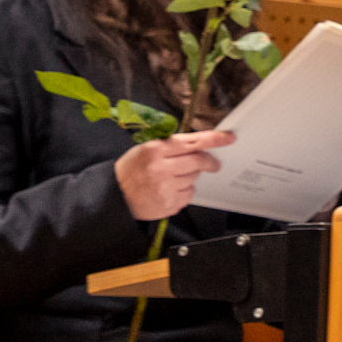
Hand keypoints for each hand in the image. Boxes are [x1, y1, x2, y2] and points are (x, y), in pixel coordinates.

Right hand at [115, 131, 235, 220]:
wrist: (113, 195)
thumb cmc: (132, 170)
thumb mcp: (146, 150)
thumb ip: (171, 146)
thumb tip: (201, 144)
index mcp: (155, 150)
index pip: (192, 142)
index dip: (214, 139)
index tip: (229, 138)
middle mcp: (161, 168)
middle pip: (199, 161)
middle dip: (209, 162)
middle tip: (214, 164)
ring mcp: (165, 187)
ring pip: (194, 178)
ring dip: (190, 177)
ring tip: (172, 178)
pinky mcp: (169, 203)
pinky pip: (188, 194)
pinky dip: (184, 191)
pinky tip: (169, 190)